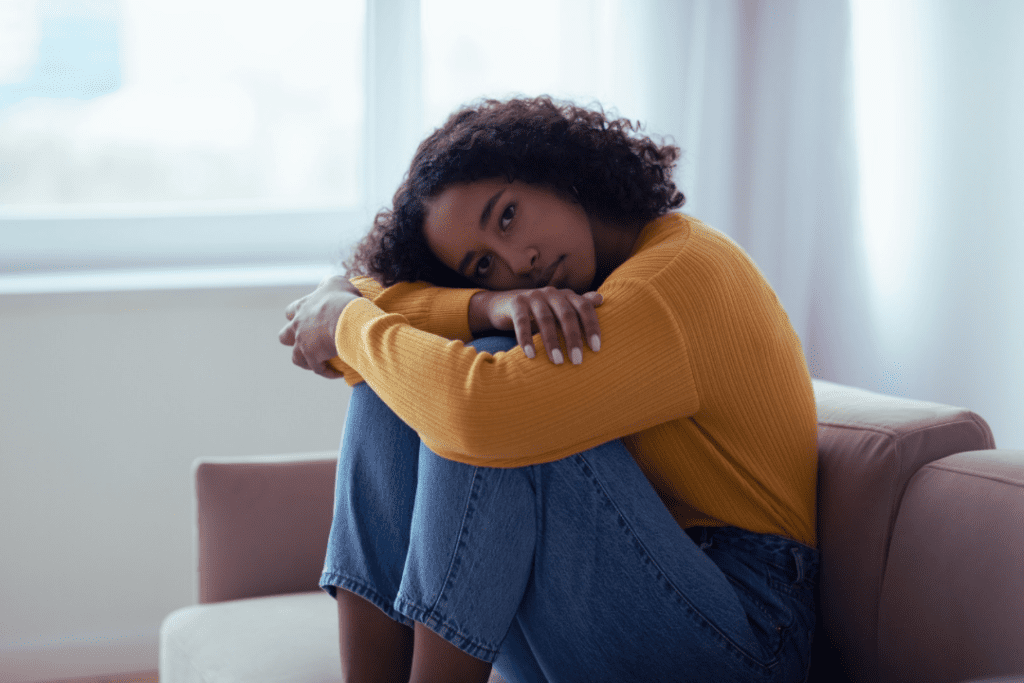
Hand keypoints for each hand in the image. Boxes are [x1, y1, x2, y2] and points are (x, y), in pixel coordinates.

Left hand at [278, 275, 361, 377]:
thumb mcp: (336, 282)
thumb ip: (328, 283)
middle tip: (309, 342)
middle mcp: (298, 326)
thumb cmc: (342, 298)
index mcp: (302, 307)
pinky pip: (317, 369)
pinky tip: (337, 374)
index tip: (309, 320)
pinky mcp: (312, 357)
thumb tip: (326, 284)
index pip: (290, 312)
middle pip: (284, 337)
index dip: (296, 316)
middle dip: (292, 340)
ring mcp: (303, 343)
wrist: (345, 317)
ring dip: (306, 360)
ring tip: (320, 362)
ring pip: (295, 357)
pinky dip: (326, 372)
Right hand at [471, 287, 603, 363]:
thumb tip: (601, 298)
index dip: (591, 326)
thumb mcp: (559, 308)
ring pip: (546, 319)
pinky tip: (531, 356)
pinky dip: (526, 338)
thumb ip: (578, 306)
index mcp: (566, 295)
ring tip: (557, 361)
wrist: (503, 304)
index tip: (596, 349)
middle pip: (566, 314)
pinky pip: (521, 321)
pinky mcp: (515, 303)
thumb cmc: (538, 311)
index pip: (584, 307)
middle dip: (573, 338)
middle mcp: (552, 293)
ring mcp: (533, 296)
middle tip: (577, 361)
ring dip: (552, 342)